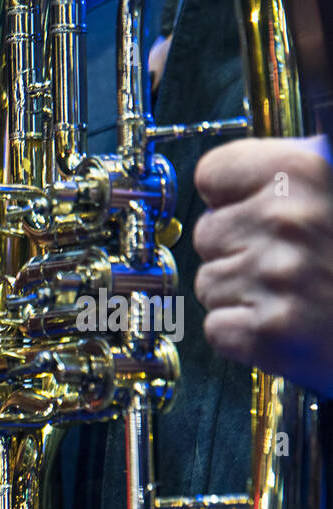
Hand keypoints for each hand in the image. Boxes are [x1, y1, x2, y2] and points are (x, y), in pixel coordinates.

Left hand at [194, 136, 332, 394]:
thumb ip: (298, 178)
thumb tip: (243, 180)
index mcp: (305, 170)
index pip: (213, 174)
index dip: (228, 196)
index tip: (246, 209)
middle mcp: (285, 220)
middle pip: (209, 233)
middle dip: (238, 249)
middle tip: (286, 263)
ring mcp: (273, 278)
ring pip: (209, 283)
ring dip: (241, 293)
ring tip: (293, 294)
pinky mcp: (269, 332)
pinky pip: (217, 328)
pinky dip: (244, 334)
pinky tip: (287, 324)